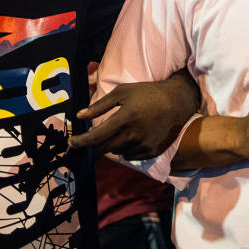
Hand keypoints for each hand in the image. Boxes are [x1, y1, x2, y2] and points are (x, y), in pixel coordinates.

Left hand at [68, 70, 200, 158]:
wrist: (177, 102)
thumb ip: (100, 106)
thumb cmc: (147, 93)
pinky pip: (129, 156)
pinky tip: (131, 136)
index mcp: (124, 119)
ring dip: (111, 144)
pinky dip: (125, 148)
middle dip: (94, 144)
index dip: (80, 142)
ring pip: (116, 152)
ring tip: (118, 131)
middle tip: (93, 135)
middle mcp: (133, 135)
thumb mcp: (122, 92)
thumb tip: (80, 116)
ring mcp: (143, 146)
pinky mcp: (151, 152)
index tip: (71, 142)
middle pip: (103, 149)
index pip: (95, 138)